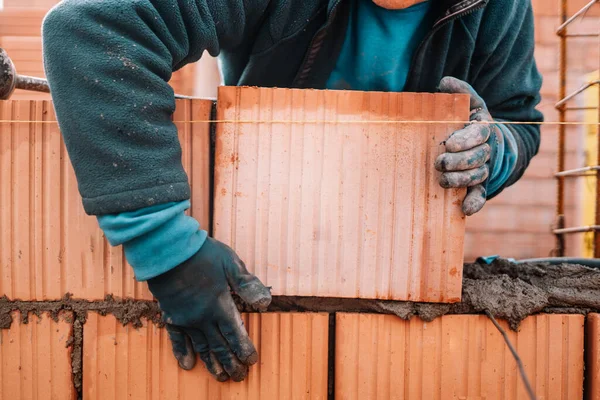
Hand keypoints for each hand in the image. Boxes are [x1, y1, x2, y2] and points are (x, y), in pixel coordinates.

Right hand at [147, 237, 270, 381]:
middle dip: (230, 363)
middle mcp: (203, 318)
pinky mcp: (171, 316)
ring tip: (219, 377)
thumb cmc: (201, 254)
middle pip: (220, 346)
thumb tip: (266, 302)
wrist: (167, 251)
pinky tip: (187, 365)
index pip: (235, 334)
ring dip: (211, 363)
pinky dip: (182, 353)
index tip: (251, 362)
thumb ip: (247, 284)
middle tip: (239, 377)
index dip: (244, 349)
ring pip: (201, 347)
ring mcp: (186, 319)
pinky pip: (177, 340)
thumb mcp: (230, 263)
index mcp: (220, 305)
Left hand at [436, 76, 497, 215]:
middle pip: (478, 158)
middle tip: (439, 162)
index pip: (478, 134)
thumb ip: (460, 92)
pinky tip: (464, 209)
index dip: (465, 140)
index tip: (448, 144)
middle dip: (459, 162)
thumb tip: (445, 82)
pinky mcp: (479, 184)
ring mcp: (484, 168)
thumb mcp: (468, 104)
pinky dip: (474, 203)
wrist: (484, 142)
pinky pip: (480, 195)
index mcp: (482, 128)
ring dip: (461, 180)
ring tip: (443, 180)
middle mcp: (486, 149)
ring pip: (477, 176)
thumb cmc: (469, 121)